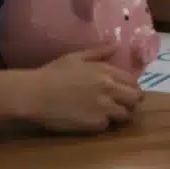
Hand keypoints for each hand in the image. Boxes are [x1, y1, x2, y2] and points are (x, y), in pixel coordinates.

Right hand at [19, 43, 144, 132]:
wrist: (34, 94)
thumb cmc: (52, 73)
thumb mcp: (76, 57)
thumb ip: (99, 51)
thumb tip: (116, 43)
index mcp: (107, 71)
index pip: (133, 81)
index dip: (131, 87)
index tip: (125, 91)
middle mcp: (110, 88)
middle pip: (135, 98)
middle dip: (131, 101)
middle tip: (121, 104)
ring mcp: (104, 107)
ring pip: (125, 114)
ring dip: (119, 114)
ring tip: (108, 114)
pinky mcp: (94, 123)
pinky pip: (107, 125)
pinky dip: (102, 124)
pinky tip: (91, 119)